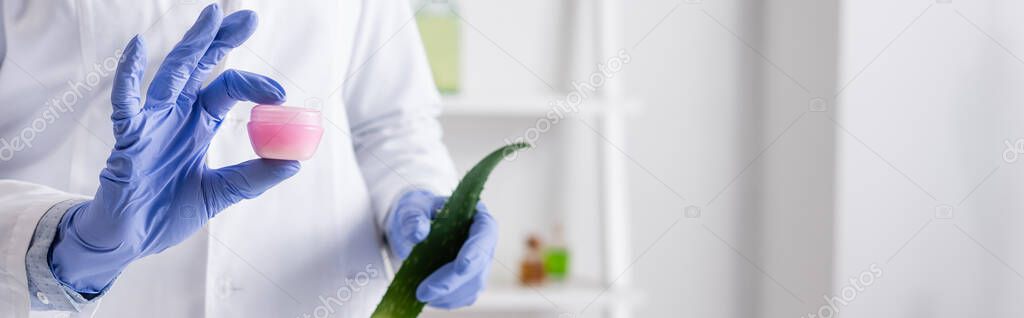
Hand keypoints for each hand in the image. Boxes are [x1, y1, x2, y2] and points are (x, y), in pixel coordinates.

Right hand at [49, 4, 299, 293]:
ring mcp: (150, 124)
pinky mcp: (127, 139)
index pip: (227, 89)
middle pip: (200, 68)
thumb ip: (252, 178)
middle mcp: (175, 116)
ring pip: (172, 76)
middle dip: (222, 41)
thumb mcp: (220, 194)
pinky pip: (126, 103)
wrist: (130, 241)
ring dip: (192, 46)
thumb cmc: (167, 213)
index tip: (281, 96)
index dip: (254, 86)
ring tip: (212, 16)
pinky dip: (128, 76)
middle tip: (248, 16)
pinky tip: (136, 47)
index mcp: (197, 125)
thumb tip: (293, 162)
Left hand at [387, 189, 497, 308]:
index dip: (476, 250)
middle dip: (452, 281)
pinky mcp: (471, 281)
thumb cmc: (418, 214)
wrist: (414, 229)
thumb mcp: (411, 209)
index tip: (460, 267)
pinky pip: (465, 296)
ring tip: (421, 294)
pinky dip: (447, 300)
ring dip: (448, 295)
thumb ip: (413, 218)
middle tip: (423, 292)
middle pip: (479, 265)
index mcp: (477, 217)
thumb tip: (418, 233)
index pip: (485, 232)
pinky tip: (429, 297)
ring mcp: (480, 263)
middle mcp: (484, 242)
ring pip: (473, 285)